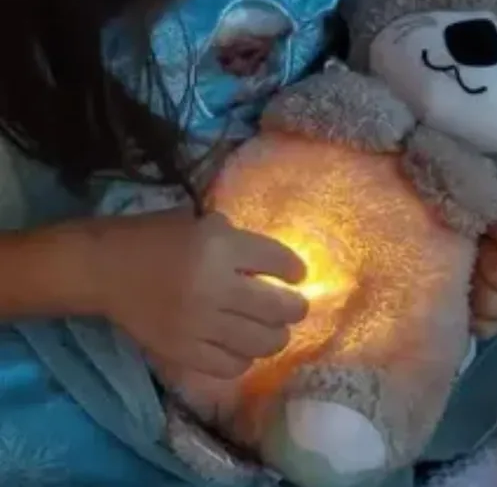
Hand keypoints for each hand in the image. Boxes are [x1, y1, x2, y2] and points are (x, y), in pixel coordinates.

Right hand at [90, 210, 307, 378]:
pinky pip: (231, 366)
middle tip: (295, 307)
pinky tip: (242, 348)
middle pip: (278, 308)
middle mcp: (214, 286)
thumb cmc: (154, 238)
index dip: (296, 269)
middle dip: (296, 308)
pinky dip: (245, 359)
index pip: (278, 261)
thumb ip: (237, 241)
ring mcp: (199, 324)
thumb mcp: (201, 223)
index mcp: (219, 246)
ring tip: (273, 330)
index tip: (297, 275)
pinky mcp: (182, 352)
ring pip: (262, 342)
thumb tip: (274, 264)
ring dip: (276, 336)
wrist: (105, 269)